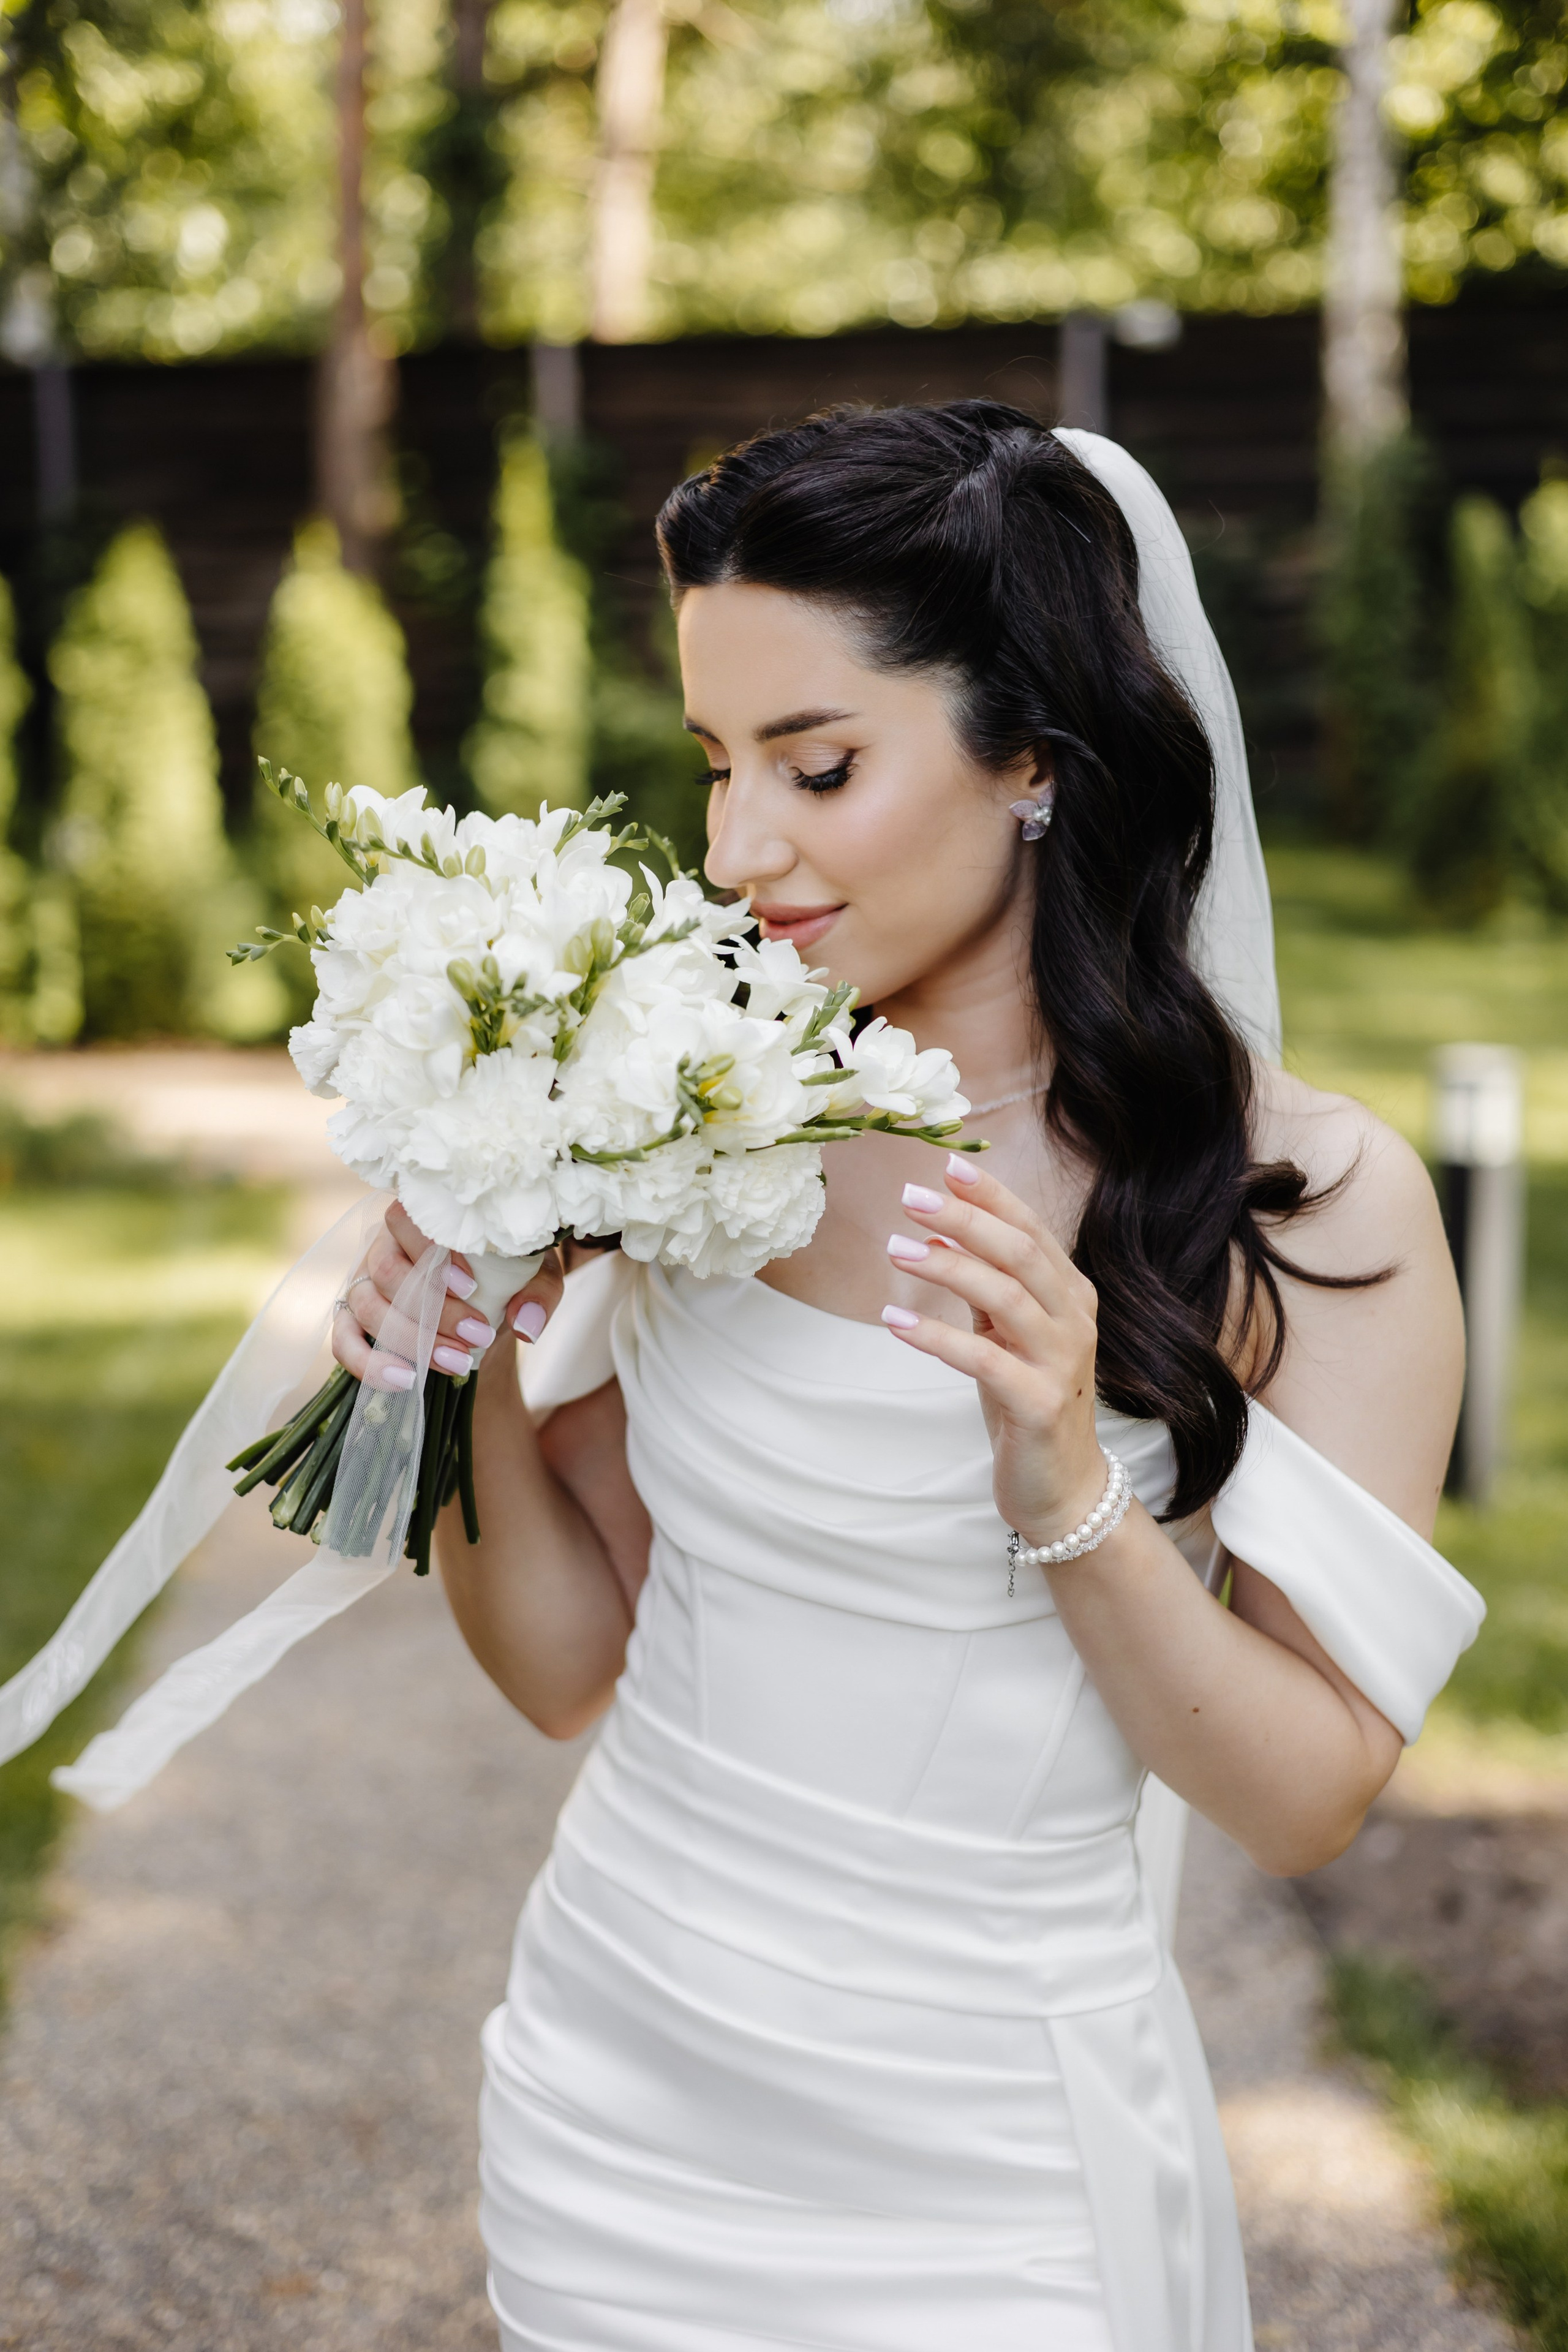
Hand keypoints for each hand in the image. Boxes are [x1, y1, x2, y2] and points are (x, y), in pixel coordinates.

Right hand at [331, 1201, 565, 1389]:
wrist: (488, 1313)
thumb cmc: (509, 1279)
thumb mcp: (537, 1277)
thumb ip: (539, 1293)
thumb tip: (525, 1325)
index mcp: (422, 1219)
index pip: (407, 1220)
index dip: (434, 1254)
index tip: (472, 1287)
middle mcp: (385, 1245)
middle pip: (387, 1270)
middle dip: (433, 1309)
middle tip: (478, 1334)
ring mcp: (364, 1283)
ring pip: (366, 1306)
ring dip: (410, 1339)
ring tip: (457, 1362)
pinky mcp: (353, 1320)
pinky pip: (342, 1342)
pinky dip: (369, 1364)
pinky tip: (406, 1380)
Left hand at [881, 1157, 1107, 1548]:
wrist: (1061, 1488)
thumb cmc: (1027, 1400)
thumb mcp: (1008, 1336)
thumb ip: (986, 1288)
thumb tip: (937, 1236)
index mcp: (1071, 1295)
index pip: (1031, 1230)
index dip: (991, 1195)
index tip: (947, 1164)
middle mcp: (1075, 1321)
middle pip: (1021, 1253)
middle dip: (965, 1219)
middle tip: (910, 1197)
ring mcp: (1062, 1362)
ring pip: (1006, 1297)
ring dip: (947, 1268)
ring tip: (896, 1249)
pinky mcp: (1040, 1404)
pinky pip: (985, 1359)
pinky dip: (937, 1336)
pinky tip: (894, 1321)